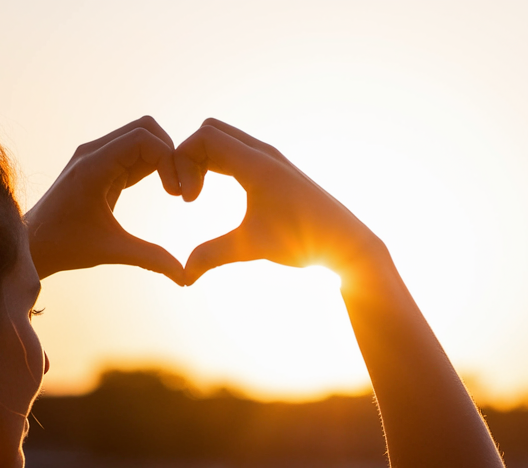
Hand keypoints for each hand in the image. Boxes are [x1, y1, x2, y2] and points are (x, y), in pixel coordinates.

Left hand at [25, 117, 184, 284]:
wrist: (31, 245)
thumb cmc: (64, 247)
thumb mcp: (111, 251)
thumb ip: (151, 259)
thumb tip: (185, 278)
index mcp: (93, 166)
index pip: (143, 138)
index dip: (169, 159)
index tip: (178, 195)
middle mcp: (93, 153)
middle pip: (146, 129)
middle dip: (171, 153)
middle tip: (182, 189)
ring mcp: (95, 157)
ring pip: (142, 138)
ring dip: (164, 158)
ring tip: (176, 191)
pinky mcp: (99, 166)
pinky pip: (134, 153)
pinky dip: (154, 165)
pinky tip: (164, 190)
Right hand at [175, 119, 384, 284]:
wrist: (345, 241)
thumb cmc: (303, 241)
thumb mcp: (252, 248)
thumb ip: (212, 256)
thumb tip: (182, 276)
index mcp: (257, 164)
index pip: (205, 136)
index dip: (183, 161)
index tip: (187, 199)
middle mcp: (263, 153)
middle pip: (211, 131)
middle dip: (189, 156)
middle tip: (187, 194)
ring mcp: (270, 158)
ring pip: (223, 139)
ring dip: (203, 160)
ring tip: (196, 195)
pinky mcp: (274, 169)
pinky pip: (236, 151)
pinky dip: (217, 163)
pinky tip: (215, 192)